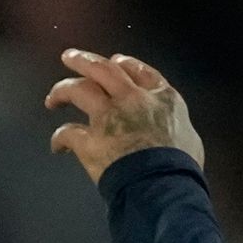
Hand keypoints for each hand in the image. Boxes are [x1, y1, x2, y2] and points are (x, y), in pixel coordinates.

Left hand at [46, 50, 203, 184]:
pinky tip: (58, 146)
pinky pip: (68, 133)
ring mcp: (108, 118)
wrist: (164, 185)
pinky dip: (60, 139)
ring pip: (78, 90)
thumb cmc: (181, 167)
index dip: (124, 64)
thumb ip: (175, 126)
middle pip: (103, 69)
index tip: (114, 61)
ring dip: (62, 90)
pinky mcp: (90, 141)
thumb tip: (172, 133)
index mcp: (160, 97)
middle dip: (83, 60)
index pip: (139, 71)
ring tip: (53, 98)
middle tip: (69, 57)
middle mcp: (131, 99)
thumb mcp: (189, 137)